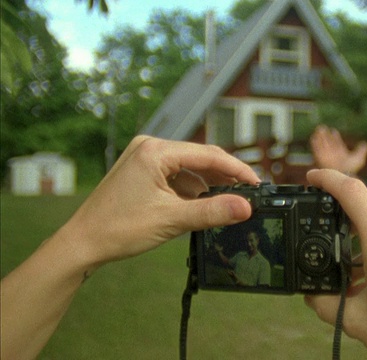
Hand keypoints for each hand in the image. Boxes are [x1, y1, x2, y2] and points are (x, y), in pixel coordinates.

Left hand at [58, 136, 260, 269]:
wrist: (82, 243)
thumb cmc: (117, 229)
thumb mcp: (172, 220)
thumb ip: (213, 212)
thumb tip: (245, 207)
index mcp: (155, 151)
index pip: (209, 154)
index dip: (237, 169)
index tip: (256, 183)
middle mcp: (149, 147)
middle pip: (200, 158)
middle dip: (224, 176)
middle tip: (247, 194)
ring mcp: (143, 158)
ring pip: (189, 167)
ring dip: (208, 184)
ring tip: (227, 202)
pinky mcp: (142, 171)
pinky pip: (176, 175)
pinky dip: (191, 189)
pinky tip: (201, 204)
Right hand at [310, 125, 366, 174]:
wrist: (342, 174)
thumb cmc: (350, 168)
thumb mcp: (358, 158)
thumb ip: (361, 150)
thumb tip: (365, 144)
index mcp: (340, 153)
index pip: (337, 144)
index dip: (335, 137)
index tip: (333, 131)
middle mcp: (333, 154)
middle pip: (328, 143)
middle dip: (326, 136)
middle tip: (323, 128)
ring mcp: (326, 155)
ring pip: (322, 145)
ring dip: (320, 137)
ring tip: (319, 129)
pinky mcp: (320, 157)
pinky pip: (316, 149)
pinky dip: (315, 143)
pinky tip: (314, 137)